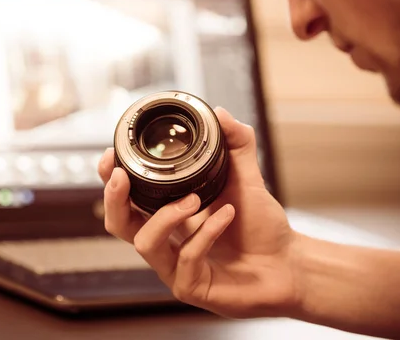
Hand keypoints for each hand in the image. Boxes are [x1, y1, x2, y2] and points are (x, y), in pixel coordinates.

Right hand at [98, 107, 299, 318]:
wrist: (288, 263)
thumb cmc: (261, 226)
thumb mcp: (246, 179)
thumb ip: (236, 145)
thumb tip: (220, 113)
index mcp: (170, 216)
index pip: (127, 201)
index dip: (111, 180)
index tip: (112, 156)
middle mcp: (167, 242)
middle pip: (119, 225)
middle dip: (114, 198)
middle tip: (123, 176)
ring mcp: (176, 268)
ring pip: (145, 243)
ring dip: (166, 215)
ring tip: (194, 198)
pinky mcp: (193, 287)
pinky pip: (186, 257)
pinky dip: (206, 232)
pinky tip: (227, 215)